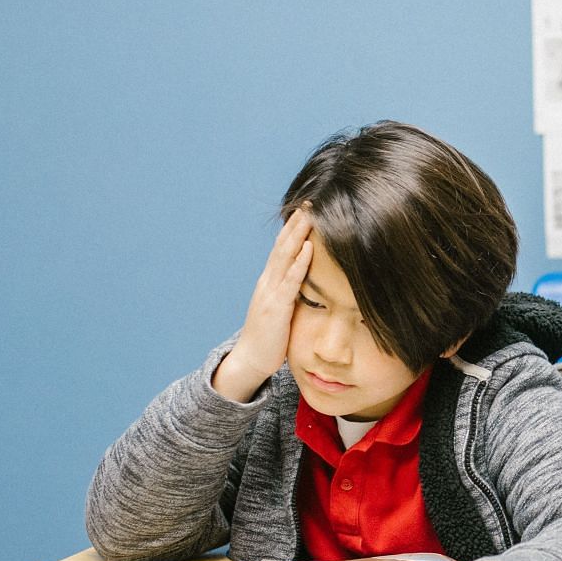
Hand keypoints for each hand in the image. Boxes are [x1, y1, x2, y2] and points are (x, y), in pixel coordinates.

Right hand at [212, 208, 313, 402]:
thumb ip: (291, 293)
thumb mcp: (282, 309)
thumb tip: (306, 281)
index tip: (306, 210)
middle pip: (283, 245)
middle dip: (296, 223)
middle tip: (309, 200)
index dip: (293, 228)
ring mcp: (270, 292)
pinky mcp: (276, 307)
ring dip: (298, 234)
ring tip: (310, 214)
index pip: (282, 248)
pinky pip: (290, 280)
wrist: (251, 360)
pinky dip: (300, 262)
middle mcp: (268, 281)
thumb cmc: (270, 337)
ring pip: (285, 257)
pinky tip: (309, 247)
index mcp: (270, 281)